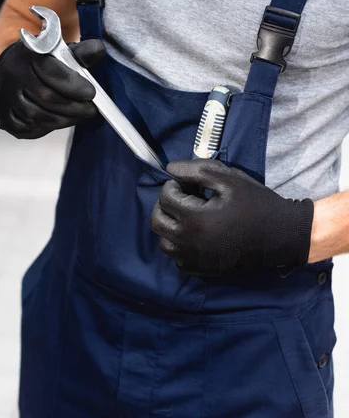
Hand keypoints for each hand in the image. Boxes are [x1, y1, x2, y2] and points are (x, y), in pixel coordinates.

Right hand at [0, 38, 105, 138]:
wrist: (12, 71)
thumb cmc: (43, 62)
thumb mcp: (61, 52)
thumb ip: (80, 53)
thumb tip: (98, 49)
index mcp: (27, 54)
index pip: (50, 70)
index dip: (73, 84)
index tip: (91, 93)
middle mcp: (11, 75)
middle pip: (46, 97)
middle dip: (74, 107)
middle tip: (91, 110)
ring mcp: (4, 97)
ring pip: (38, 116)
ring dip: (64, 119)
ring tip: (78, 116)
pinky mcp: (3, 116)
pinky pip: (28, 128)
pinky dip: (48, 128)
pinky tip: (59, 120)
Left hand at [150, 160, 313, 276]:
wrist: (281, 236)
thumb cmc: (256, 204)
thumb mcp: (229, 179)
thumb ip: (196, 170)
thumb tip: (170, 169)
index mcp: (194, 218)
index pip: (166, 197)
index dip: (175, 185)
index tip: (190, 184)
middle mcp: (189, 242)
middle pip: (158, 221)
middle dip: (166, 205)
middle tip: (184, 197)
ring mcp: (195, 259)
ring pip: (164, 242)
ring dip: (171, 226)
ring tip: (190, 216)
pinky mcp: (202, 270)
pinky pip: (178, 258)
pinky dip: (181, 245)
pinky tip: (197, 234)